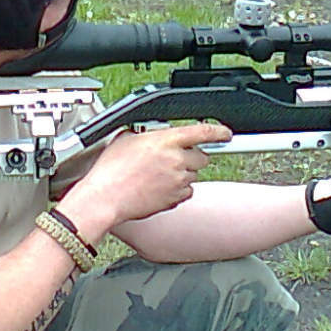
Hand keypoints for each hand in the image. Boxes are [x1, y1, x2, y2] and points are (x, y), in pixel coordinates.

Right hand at [74, 122, 226, 228]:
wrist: (106, 198)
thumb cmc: (111, 170)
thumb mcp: (127, 140)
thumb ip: (148, 135)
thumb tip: (153, 135)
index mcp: (166, 141)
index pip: (202, 132)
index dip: (218, 132)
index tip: (225, 134)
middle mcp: (176, 160)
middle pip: (201, 156)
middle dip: (192, 156)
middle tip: (173, 158)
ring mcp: (178, 181)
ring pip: (193, 175)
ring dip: (182, 173)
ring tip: (158, 175)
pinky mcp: (175, 199)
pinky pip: (186, 192)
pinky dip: (177, 190)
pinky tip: (159, 188)